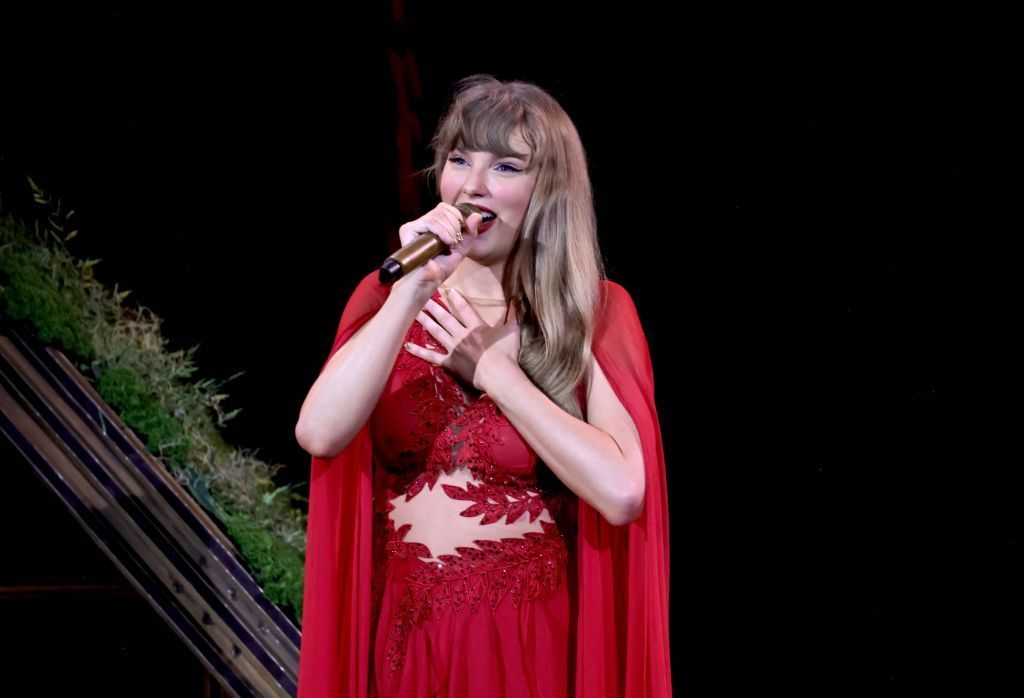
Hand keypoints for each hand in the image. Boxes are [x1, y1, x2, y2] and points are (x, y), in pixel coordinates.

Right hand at [394, 202, 483, 290]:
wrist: (427, 283)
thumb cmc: (440, 268)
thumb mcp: (460, 249)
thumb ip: (469, 233)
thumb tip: (477, 215)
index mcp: (434, 225)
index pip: (447, 208)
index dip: (458, 217)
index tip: (460, 235)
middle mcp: (423, 223)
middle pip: (443, 209)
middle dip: (455, 225)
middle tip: (455, 242)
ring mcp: (415, 226)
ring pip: (437, 215)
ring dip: (450, 230)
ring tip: (450, 245)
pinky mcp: (408, 230)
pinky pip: (429, 222)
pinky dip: (441, 231)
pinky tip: (445, 242)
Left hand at [404, 288, 520, 393]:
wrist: (499, 376)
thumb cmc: (506, 354)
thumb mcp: (512, 332)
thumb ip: (513, 315)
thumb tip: (517, 300)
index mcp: (476, 326)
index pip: (464, 308)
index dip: (455, 298)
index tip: (446, 288)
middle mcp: (462, 334)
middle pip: (445, 317)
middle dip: (433, 305)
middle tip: (421, 295)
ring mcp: (453, 348)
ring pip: (436, 331)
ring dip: (424, 321)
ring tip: (413, 311)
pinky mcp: (449, 362)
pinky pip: (431, 356)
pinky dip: (419, 351)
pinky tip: (408, 345)